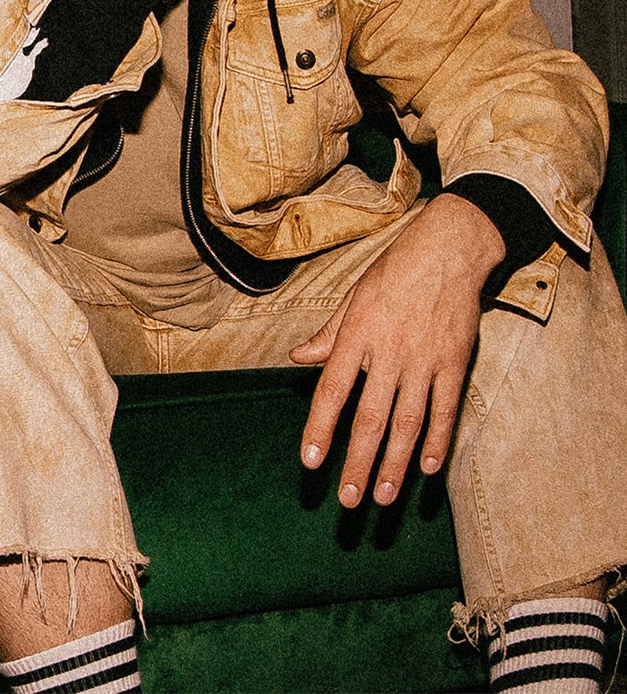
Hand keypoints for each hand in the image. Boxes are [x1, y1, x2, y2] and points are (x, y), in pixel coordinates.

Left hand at [291, 193, 503, 505]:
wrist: (449, 250)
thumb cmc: (393, 273)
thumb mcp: (352, 297)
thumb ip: (328, 335)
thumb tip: (297, 359)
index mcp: (355, 336)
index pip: (332, 391)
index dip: (319, 428)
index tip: (310, 462)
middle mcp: (388, 352)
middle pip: (369, 418)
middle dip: (357, 462)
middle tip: (349, 500)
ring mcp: (424, 359)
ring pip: (407, 422)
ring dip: (394, 463)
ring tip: (383, 496)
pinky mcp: (454, 362)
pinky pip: (445, 409)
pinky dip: (437, 440)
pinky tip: (427, 468)